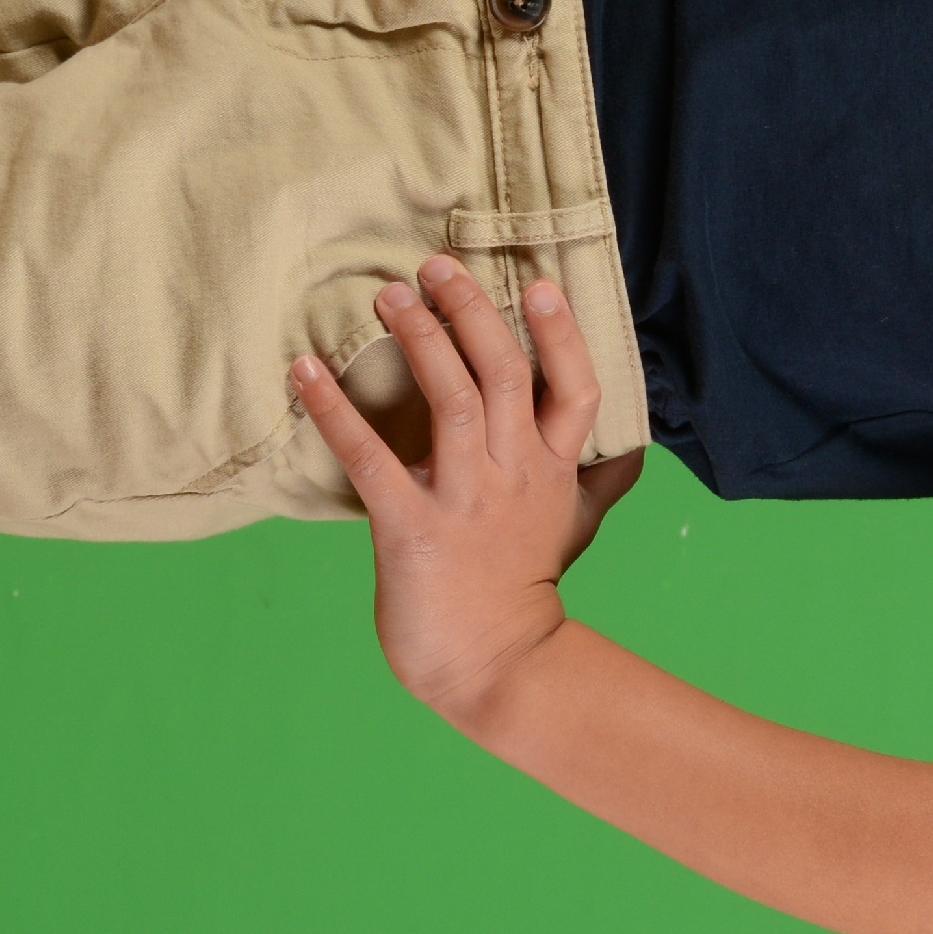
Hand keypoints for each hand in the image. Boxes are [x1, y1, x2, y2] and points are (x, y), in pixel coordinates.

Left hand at [292, 257, 638, 717]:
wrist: (498, 667)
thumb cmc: (526, 595)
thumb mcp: (576, 530)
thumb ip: (598, 483)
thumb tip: (630, 453)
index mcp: (553, 469)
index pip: (574, 387)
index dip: (561, 333)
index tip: (538, 283)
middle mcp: (514, 471)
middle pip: (504, 372)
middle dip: (472, 311)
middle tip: (435, 266)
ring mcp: (465, 497)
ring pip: (449, 396)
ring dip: (419, 339)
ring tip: (387, 295)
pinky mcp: (412, 527)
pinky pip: (370, 457)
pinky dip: (333, 410)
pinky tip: (303, 371)